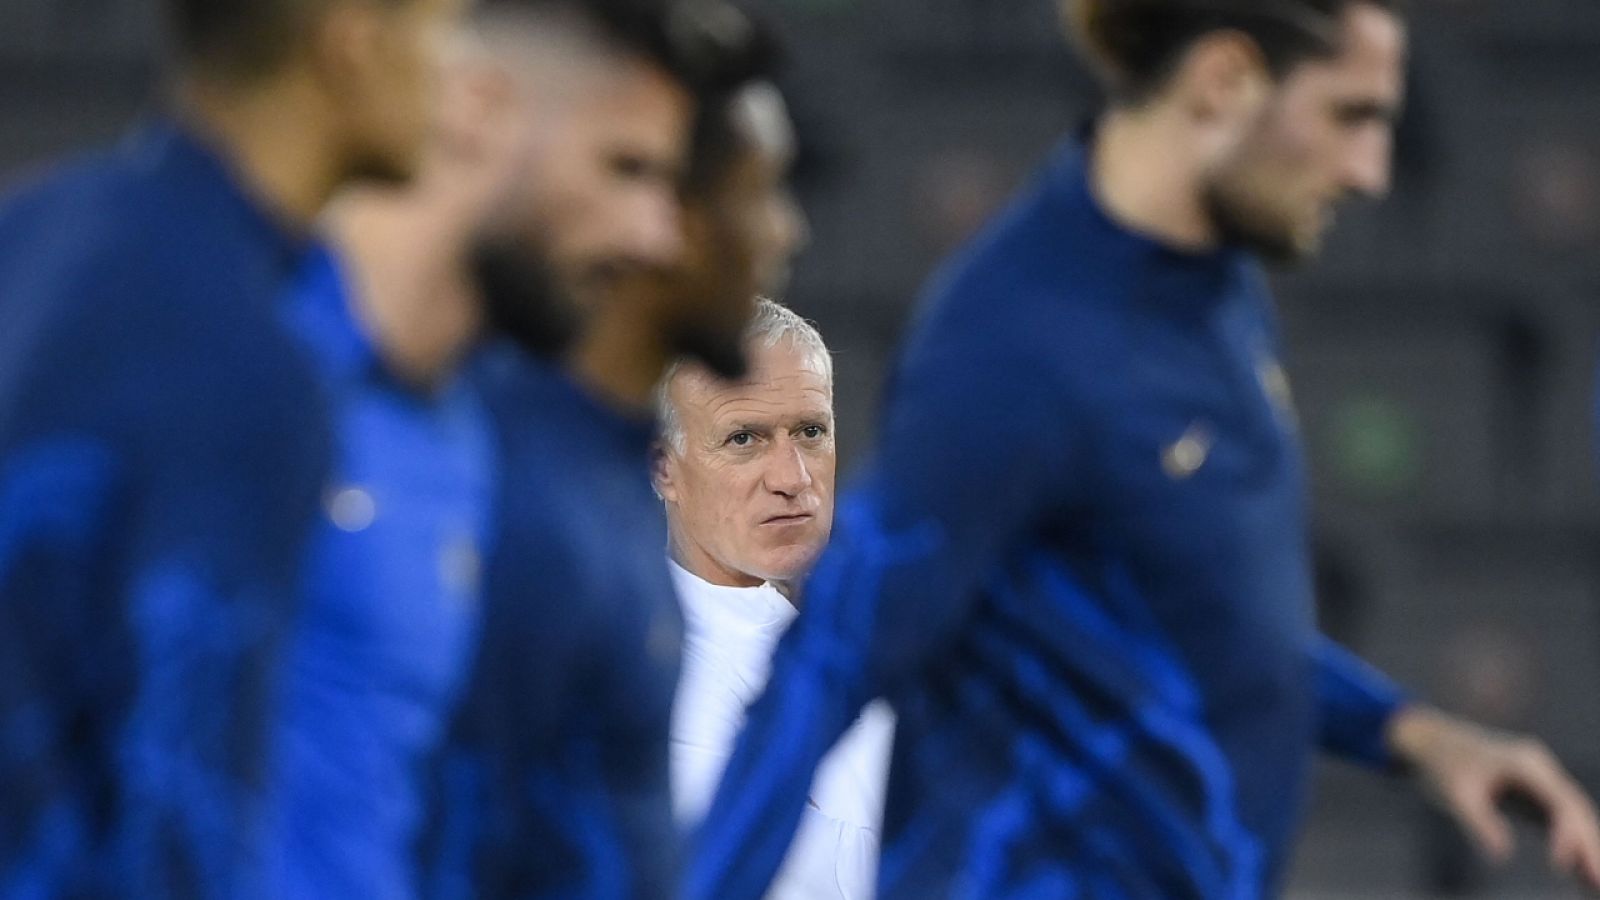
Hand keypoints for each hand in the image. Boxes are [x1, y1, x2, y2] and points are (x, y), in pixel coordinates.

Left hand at [1388, 704, 1599, 889]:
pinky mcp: (1536, 794)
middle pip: (1576, 810)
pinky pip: (1561, 821)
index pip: (1559, 800)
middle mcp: (1541, 770)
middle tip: (1597, 883)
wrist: (1433, 742)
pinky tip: (1581, 877)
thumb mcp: (1454, 794)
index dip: (1567, 833)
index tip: (1561, 864)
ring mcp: (1542, 781)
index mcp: (1526, 763)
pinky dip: (1573, 845)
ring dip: (1587, 848)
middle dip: (1589, 846)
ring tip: (1595, 886)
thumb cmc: (1443, 766)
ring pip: (1575, 816)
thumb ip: (1478, 821)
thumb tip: (1501, 855)